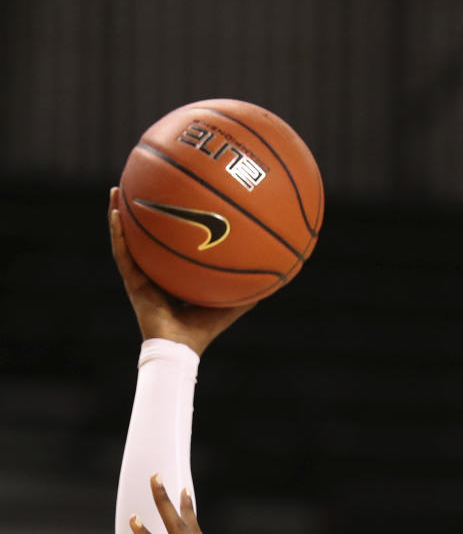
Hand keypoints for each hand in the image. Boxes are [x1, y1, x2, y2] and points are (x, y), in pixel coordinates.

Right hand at [109, 187, 254, 354]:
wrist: (181, 350)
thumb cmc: (203, 331)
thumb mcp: (229, 304)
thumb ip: (247, 289)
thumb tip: (275, 275)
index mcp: (172, 274)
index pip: (170, 243)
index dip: (170, 223)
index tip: (173, 198)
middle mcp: (154, 272)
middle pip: (146, 235)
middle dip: (142, 210)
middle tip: (141, 184)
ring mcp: (141, 276)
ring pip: (127, 239)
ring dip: (119, 213)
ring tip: (115, 189)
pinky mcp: (132, 283)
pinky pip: (122, 254)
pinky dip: (117, 234)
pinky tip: (115, 212)